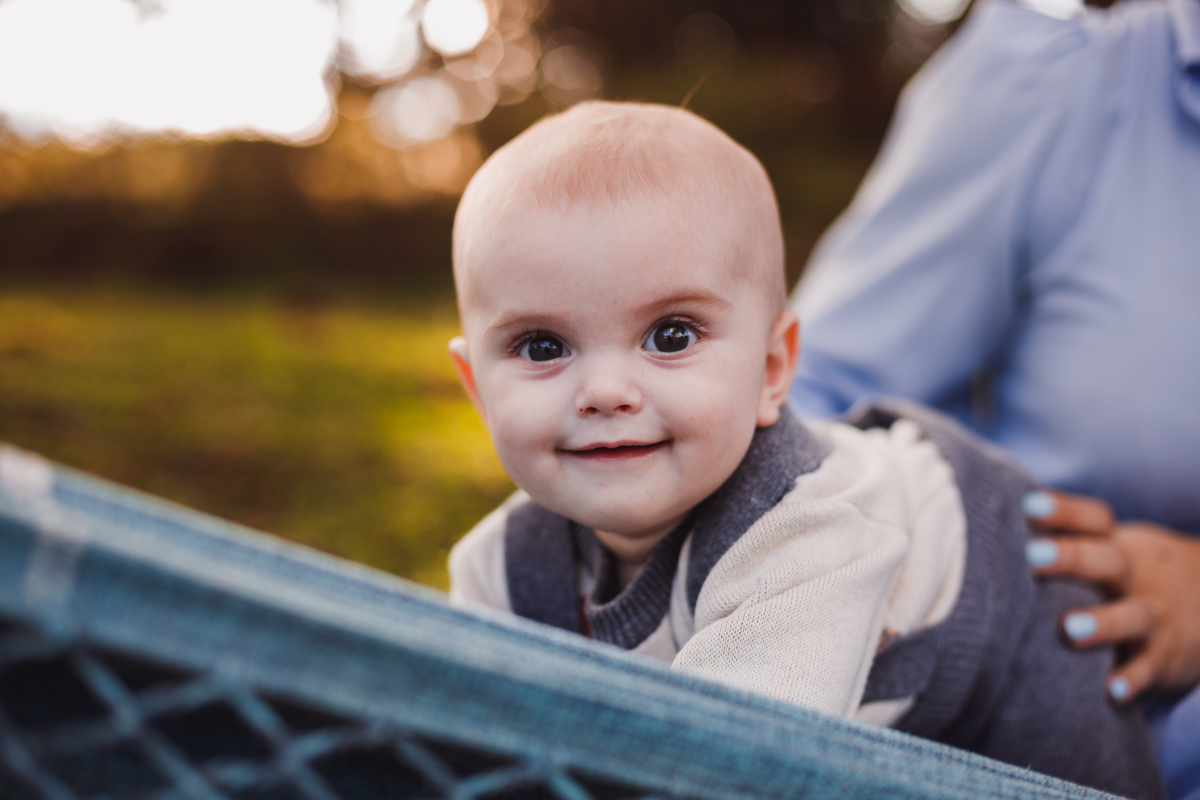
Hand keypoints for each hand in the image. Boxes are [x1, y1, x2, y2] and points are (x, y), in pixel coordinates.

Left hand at [1023, 489, 1199, 703]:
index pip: (1095, 520)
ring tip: (1069, 629)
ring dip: (1103, 623)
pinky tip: (1112, 691)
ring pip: (1132, 616)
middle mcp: (1134, 577)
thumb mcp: (1106, 548)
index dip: (1065, 511)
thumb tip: (986, 516)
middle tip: (1033, 556)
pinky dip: (1133, 680)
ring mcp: (1151, 617)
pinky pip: (1148, 669)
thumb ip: (1060, 537)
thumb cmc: (1122, 576)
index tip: (1029, 505)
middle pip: (1108, 561)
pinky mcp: (1162, 658)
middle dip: (1072, 558)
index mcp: (1114, 546)